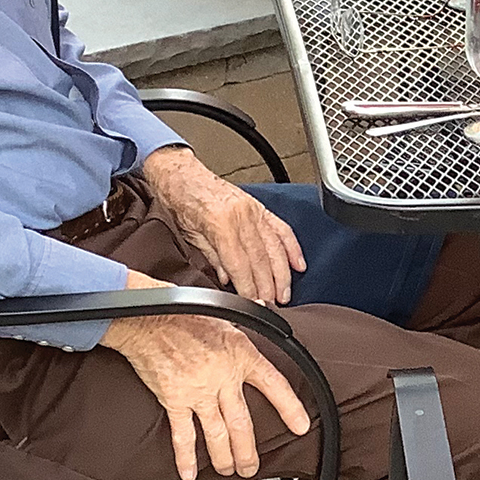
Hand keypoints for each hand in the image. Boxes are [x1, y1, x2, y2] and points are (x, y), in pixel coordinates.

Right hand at [104, 271, 312, 479]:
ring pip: (218, 433)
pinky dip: (186, 456)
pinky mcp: (175, 398)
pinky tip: (189, 472)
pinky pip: (183, 434)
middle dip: (249, 451)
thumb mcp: (226, 311)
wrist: (149, 316)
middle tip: (252, 468)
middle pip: (243, 423)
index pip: (273, 385)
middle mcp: (224, 377)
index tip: (300, 426)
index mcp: (241, 354)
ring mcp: (199, 391)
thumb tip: (264, 308)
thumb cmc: (185, 310)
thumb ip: (249, 317)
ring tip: (230, 471)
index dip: (289, 407)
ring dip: (225, 457)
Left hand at [141, 147, 305, 304]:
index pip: (240, 265)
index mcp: (221, 223)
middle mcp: (242, 216)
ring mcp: (253, 210)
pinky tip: (298, 265)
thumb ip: (213, 257)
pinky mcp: (259, 207)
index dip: (248, 288)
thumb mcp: (190, 234)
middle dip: (268, 286)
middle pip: (261, 259)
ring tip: (285, 294)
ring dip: (282, 274)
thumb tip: (227, 279)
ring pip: (275, 247)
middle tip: (272, 306)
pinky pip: (281, 229)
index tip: (252, 305)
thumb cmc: (181, 199)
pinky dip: (292, 248)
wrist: (181, 173)